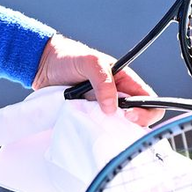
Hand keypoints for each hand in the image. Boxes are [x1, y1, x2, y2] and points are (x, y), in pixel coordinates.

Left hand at [31, 34, 160, 125]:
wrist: (43, 66)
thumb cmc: (68, 57)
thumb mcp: (89, 62)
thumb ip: (103, 80)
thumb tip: (111, 106)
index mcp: (125, 80)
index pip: (148, 98)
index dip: (147, 110)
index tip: (129, 115)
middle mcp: (117, 96)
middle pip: (137, 117)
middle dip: (131, 125)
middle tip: (115, 124)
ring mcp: (103, 109)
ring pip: (118, 127)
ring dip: (112, 131)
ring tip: (100, 126)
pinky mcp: (89, 118)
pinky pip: (99, 131)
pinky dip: (97, 134)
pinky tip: (91, 131)